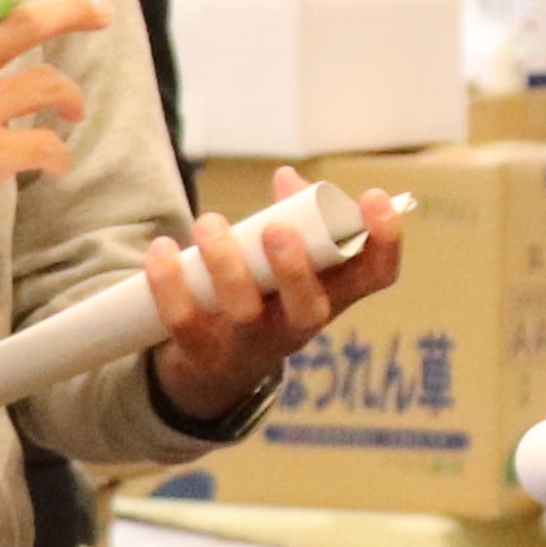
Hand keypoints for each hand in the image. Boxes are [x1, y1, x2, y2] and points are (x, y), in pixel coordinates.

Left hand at [143, 164, 406, 426]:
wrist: (218, 368)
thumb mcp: (289, 260)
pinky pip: (185, 322)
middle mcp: (298, 325)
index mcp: (332, 295)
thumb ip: (293, 215)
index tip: (374, 198)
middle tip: (276, 228)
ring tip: (209, 223)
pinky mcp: (203, 352)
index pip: (375, 276)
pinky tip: (162, 251)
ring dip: (226, 264)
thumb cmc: (266, 294)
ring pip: (244, 312)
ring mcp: (251, 344)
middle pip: (309, 309)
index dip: (384, 241)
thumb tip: (285, 178)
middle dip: (295, 268)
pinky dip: (170, 284)